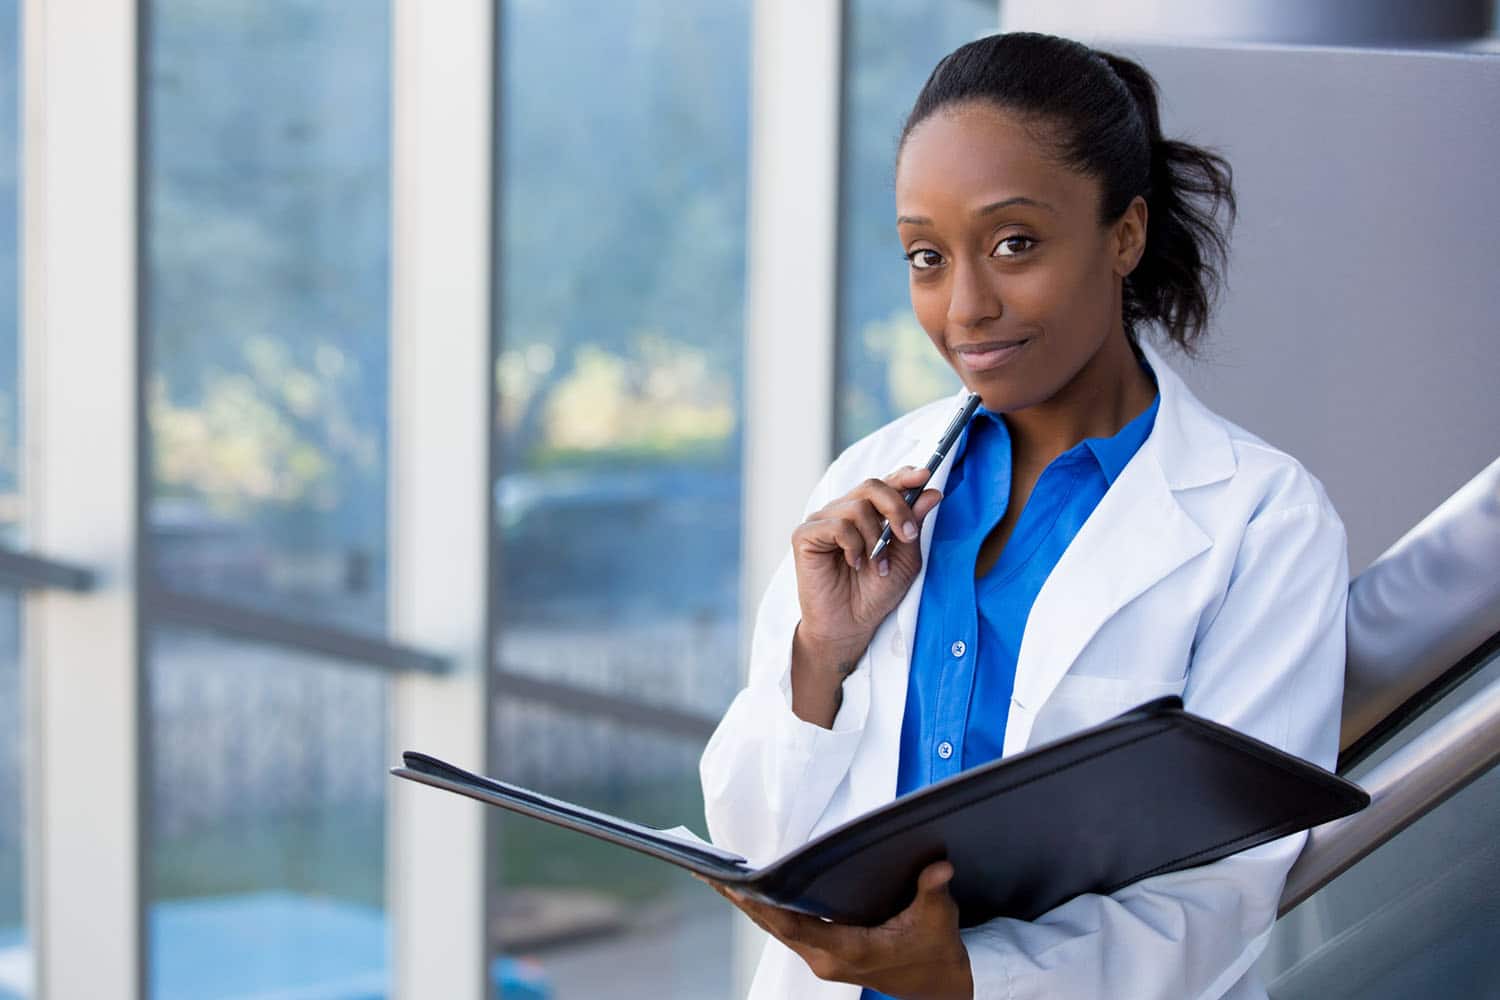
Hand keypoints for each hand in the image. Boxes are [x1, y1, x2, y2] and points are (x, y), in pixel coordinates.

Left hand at [698, 861, 972, 999]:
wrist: (940, 987)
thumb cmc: (935, 951)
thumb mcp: (938, 920)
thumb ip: (934, 891)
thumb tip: (938, 868)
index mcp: (847, 951)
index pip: (794, 926)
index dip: (763, 905)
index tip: (737, 886)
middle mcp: (826, 958)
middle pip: (773, 925)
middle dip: (741, 899)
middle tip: (708, 871)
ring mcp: (822, 958)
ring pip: (775, 928)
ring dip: (748, 904)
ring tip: (716, 876)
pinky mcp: (823, 954)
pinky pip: (785, 929)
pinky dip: (765, 910)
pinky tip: (749, 891)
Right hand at [791, 466, 942, 655]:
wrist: (851, 626)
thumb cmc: (875, 593)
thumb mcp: (906, 558)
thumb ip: (915, 524)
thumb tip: (932, 491)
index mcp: (868, 513)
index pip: (885, 482)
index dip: (904, 475)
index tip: (924, 475)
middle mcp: (843, 511)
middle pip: (872, 486)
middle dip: (897, 507)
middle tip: (907, 536)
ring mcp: (822, 521)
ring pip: (856, 506)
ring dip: (875, 538)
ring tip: (877, 564)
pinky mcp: (804, 535)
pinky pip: (836, 526)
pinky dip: (853, 546)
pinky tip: (854, 564)